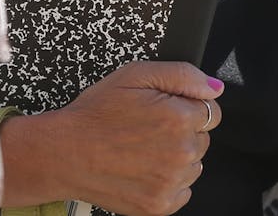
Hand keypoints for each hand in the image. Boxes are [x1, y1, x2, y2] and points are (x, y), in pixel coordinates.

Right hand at [44, 61, 222, 215]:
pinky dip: (167, 181)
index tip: (163, 109)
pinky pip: (182, 191)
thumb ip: (183, 75)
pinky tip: (143, 169)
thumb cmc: (95, 114)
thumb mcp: (136, 75)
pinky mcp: (159, 205)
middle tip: (146, 128)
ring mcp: (171, 182)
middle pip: (203, 138)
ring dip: (176, 157)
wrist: (63, 153)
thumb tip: (214, 87)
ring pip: (193, 165)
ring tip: (141, 148)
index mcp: (178, 118)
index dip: (186, 106)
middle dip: (182, 130)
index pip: (211, 111)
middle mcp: (180, 153)